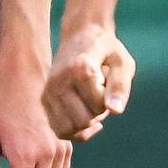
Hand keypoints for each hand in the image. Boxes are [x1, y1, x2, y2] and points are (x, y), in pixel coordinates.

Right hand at [43, 24, 136, 140]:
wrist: (80, 37)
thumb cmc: (106, 50)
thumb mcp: (123, 63)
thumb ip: (121, 86)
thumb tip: (116, 111)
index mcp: (79, 69)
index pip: (99, 105)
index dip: (110, 100)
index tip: (108, 81)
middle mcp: (58, 82)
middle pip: (83, 120)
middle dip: (98, 114)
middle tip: (100, 94)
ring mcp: (48, 92)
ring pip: (69, 129)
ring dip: (86, 124)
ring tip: (90, 104)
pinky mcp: (44, 100)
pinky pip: (61, 130)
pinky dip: (76, 131)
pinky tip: (87, 117)